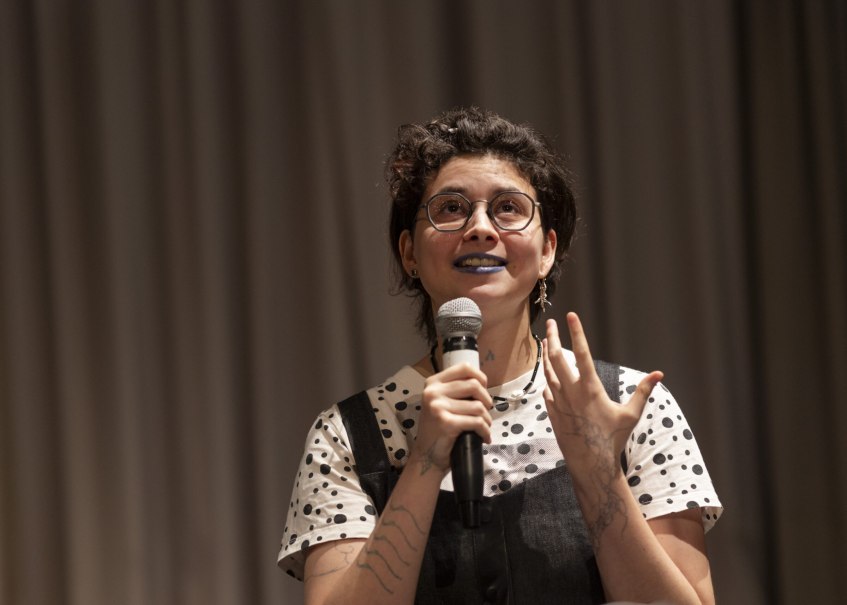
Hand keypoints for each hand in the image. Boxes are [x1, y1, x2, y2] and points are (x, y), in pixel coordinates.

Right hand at [409, 363, 492, 474]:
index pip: (464, 368)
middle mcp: (433, 392)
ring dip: (487, 419)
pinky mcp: (447, 423)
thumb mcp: (440, 402)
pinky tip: (484, 437)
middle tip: (485, 411)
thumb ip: (455, 390)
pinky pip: (477, 422)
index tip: (484, 389)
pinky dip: (485, 431)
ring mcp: (438, 407)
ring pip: (478, 406)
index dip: (480, 377)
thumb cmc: (436, 429)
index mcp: (433, 383)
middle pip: (474, 385)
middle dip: (486, 400)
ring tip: (484, 426)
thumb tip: (481, 384)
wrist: (426, 456)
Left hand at [542, 313, 662, 475]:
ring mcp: (559, 402)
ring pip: (548, 372)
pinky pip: (547, 390)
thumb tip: (659, 374)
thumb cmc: (613, 439)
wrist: (591, 464)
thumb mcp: (631, 414)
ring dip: (546, 355)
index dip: (576, 332)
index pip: (581, 353)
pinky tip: (548, 373)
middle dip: (552, 338)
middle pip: (556, 358)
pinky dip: (547, 379)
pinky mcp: (553, 412)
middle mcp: (571, 392)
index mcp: (590, 388)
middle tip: (551, 324)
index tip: (570, 316)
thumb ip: (642, 391)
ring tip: (545, 342)